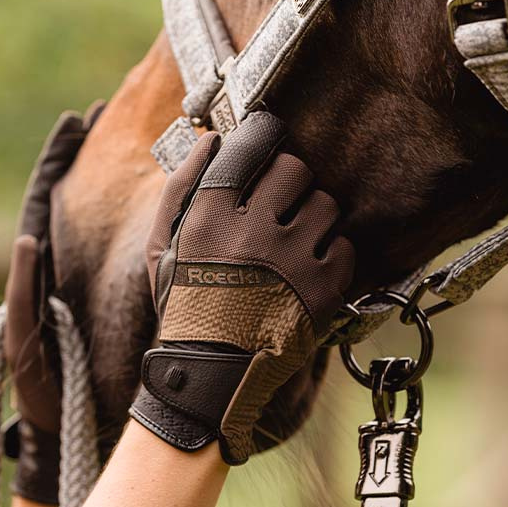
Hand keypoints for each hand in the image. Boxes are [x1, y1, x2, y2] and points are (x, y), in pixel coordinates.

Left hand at [4, 103, 103, 502]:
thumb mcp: (24, 337)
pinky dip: (140, 210)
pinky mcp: (113, 288)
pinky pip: (125, 242)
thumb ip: (22, 291)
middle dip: (86, 153)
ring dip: (109, 172)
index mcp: (39, 265)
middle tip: (106, 112)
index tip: (75, 120)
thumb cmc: (43, 385)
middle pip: (72, 194)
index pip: (44, 198)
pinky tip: (159, 186)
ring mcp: (89, 272)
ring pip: (99, 213)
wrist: (71, 419)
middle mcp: (64, 260)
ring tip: (125, 133)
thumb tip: (27, 240)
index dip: (59, 158)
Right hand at [129, 111, 353, 463]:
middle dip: (288, 180)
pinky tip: (306, 269)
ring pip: (326, 204)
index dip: (262, 135)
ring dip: (312, 216)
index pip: (250, 147)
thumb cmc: (185, 302)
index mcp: (211, 215)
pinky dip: (330, 253)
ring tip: (292, 242)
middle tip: (279, 202)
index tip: (266, 137)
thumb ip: (181, 187)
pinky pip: (344, 244)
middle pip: (295, 168)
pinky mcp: (323, 288)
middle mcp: (255, 231)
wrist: (211, 371)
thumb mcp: (163, 246)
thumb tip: (212, 140)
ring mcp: (293, 259)